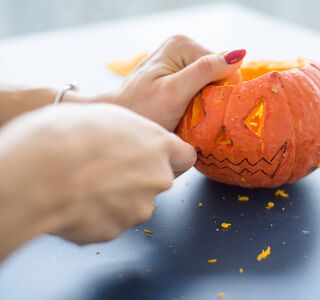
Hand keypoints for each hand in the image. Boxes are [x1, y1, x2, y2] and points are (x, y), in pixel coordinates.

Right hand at [0, 103, 195, 247]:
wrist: (41, 171)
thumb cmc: (70, 135)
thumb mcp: (110, 116)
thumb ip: (134, 133)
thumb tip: (132, 141)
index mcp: (159, 146)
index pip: (186, 157)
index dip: (172, 158)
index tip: (160, 157)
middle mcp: (157, 179)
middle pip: (157, 180)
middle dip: (140, 177)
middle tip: (108, 168)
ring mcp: (139, 208)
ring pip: (135, 203)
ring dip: (118, 197)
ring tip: (86, 183)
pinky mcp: (116, 230)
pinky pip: (111, 221)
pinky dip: (99, 214)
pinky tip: (77, 199)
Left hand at [110, 35, 245, 130]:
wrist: (122, 119)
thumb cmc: (143, 110)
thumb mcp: (175, 92)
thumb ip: (204, 72)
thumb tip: (239, 54)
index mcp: (183, 45)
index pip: (224, 65)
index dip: (221, 90)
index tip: (206, 108)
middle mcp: (183, 47)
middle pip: (219, 73)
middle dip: (213, 95)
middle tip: (195, 113)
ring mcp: (181, 61)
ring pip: (213, 83)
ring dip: (207, 101)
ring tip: (188, 114)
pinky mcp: (179, 75)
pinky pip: (203, 88)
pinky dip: (200, 102)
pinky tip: (187, 111)